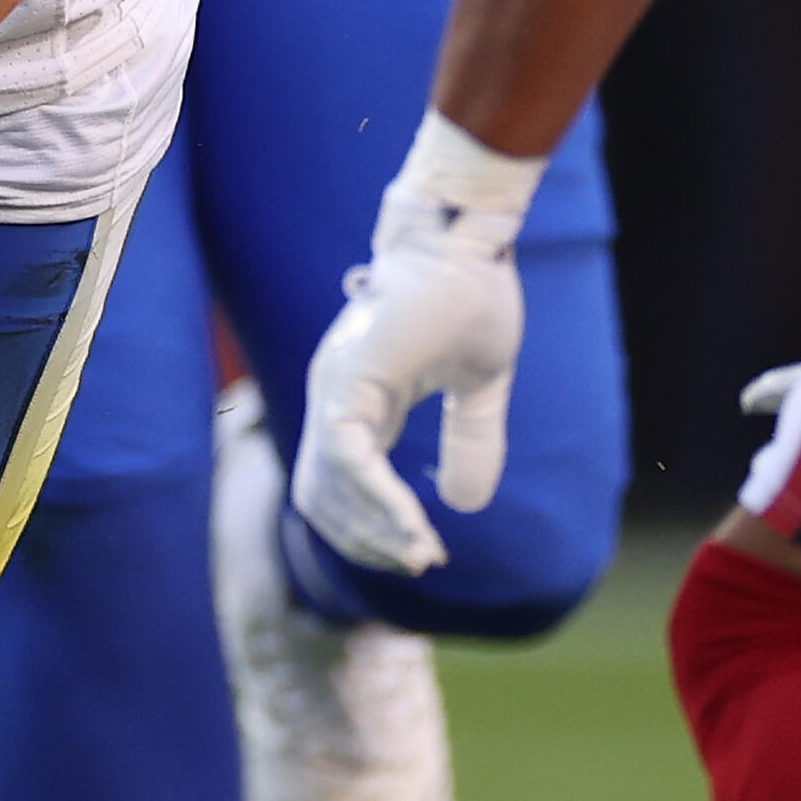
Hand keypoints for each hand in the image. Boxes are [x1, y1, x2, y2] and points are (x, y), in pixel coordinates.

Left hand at [293, 118, 543, 577]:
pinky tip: (415, 529)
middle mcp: (335, 399)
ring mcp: (335, 389)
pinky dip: (379, 504)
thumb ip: (470, 440)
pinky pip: (350, 463)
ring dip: (371, 533)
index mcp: (360, 400)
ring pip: (327, 489)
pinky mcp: (347, 383)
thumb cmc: (470, 292)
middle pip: (321, 498)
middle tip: (416, 564)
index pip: (345, 485)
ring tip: (420, 556)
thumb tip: (465, 506)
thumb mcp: (479, 384)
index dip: (377, 525)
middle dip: (364, 541)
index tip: (425, 553)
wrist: (468, 236)